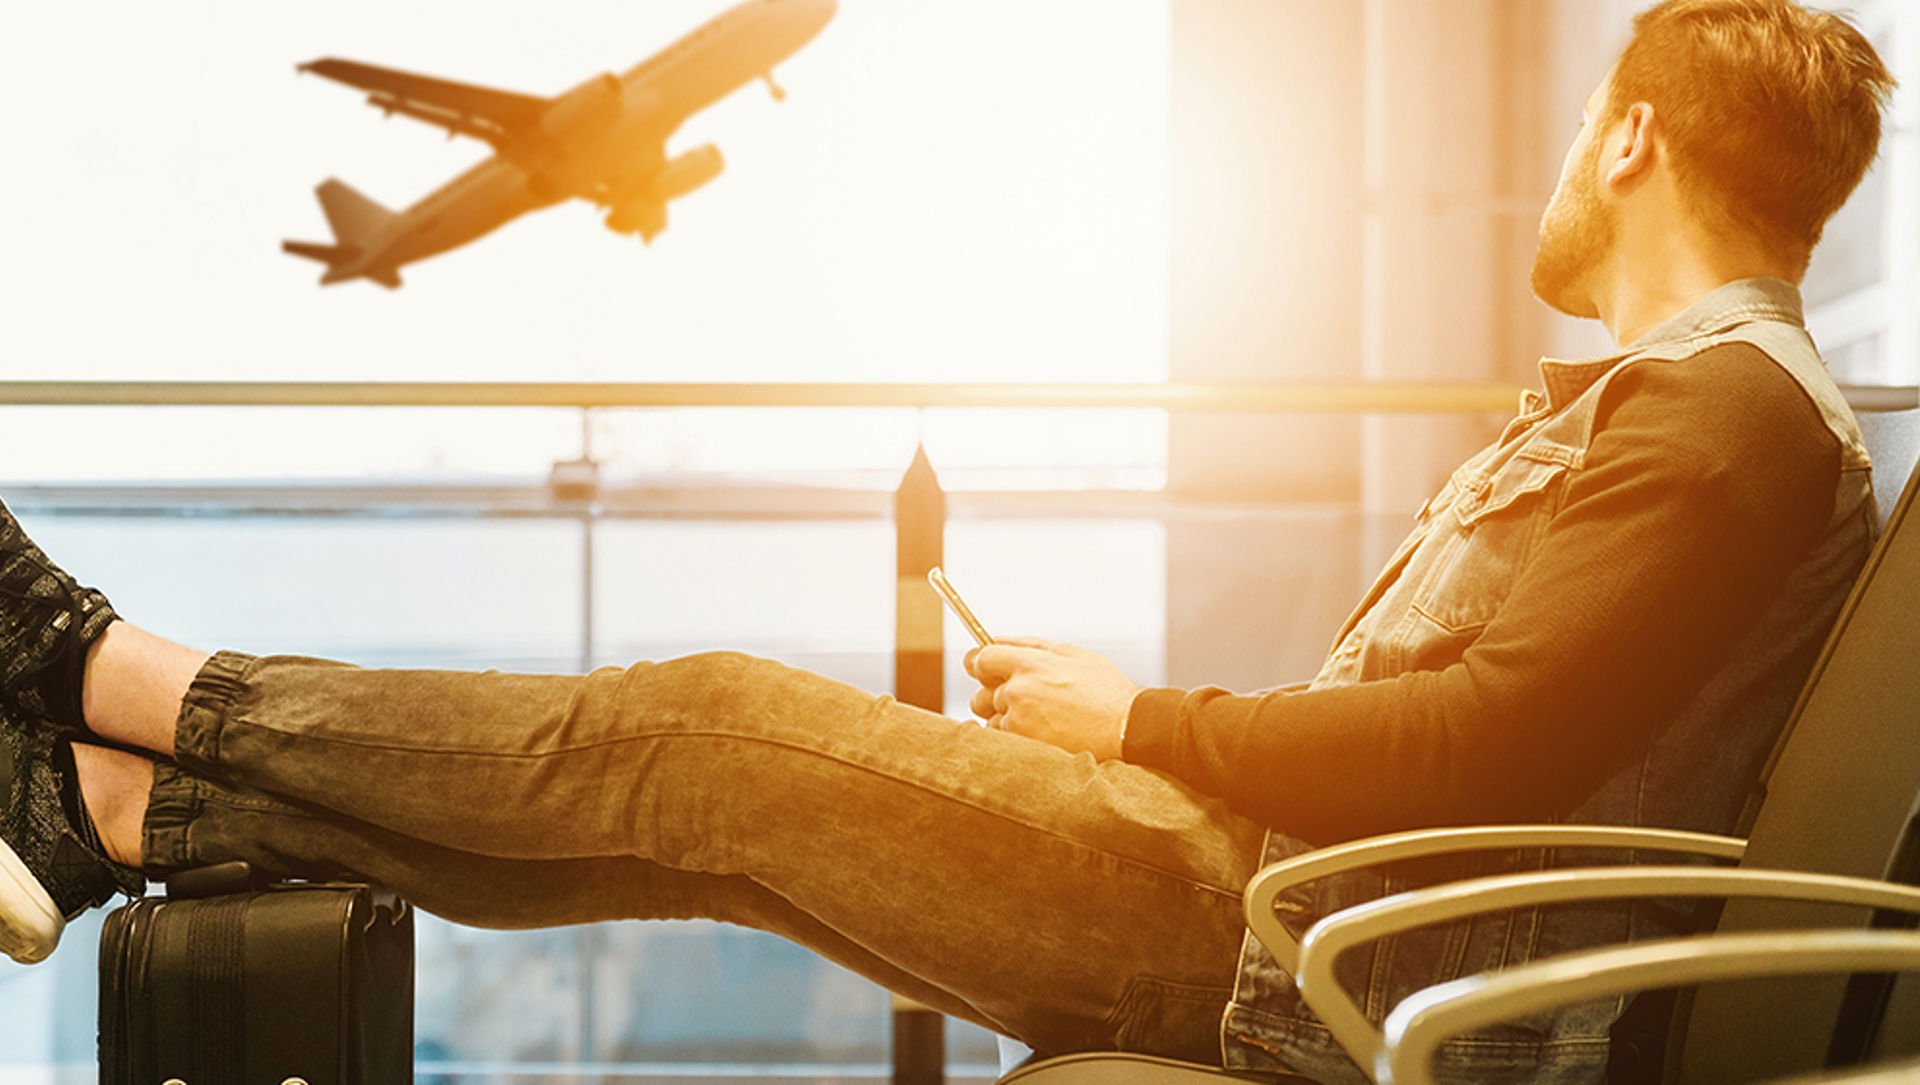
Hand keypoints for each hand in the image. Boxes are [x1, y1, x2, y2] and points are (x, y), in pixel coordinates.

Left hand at [963, 636, 1140, 759]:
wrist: (1125, 729)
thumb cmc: (1103, 689)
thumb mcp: (1072, 654)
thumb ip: (1029, 644)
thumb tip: (993, 638)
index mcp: (1029, 664)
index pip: (980, 659)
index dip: (981, 664)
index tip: (987, 670)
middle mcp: (1018, 692)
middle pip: (980, 693)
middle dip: (994, 695)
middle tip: (1025, 699)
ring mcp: (1019, 722)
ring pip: (992, 720)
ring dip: (1006, 718)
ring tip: (1041, 718)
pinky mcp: (1023, 746)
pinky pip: (1004, 740)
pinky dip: (1016, 737)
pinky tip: (1043, 733)